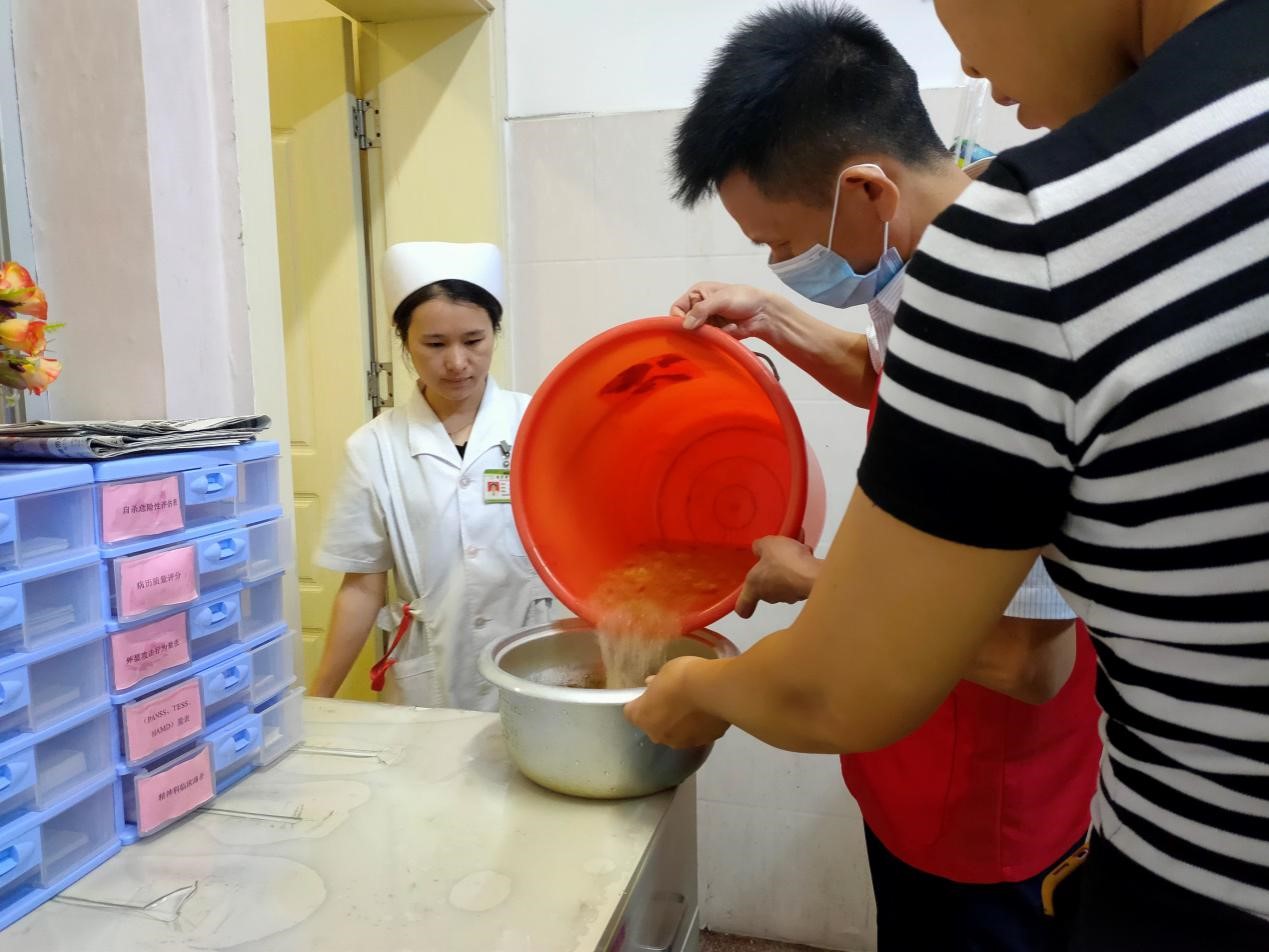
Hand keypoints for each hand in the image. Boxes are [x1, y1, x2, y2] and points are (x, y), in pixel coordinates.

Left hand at [624, 656, 729, 748]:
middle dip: (661, 715)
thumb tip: (653, 685)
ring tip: (695, 706)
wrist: (713, 690)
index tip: (651, 693)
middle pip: (654, 726)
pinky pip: (697, 734)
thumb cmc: (682, 677)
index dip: (640, 702)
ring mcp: (681, 742)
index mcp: (643, 717)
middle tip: (675, 699)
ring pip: (676, 733)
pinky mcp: (703, 742)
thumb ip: (657, 683)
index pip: (632, 712)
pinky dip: (699, 726)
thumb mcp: (665, 671)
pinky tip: (707, 712)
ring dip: (681, 723)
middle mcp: (658, 735)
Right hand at [669, 282, 791, 345]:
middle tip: (705, 330)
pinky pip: (707, 341)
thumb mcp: (721, 299)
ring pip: (694, 335)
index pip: (676, 308)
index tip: (685, 327)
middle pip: (684, 324)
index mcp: (696, 294)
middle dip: (693, 329)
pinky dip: (715, 339)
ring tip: (720, 330)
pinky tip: (727, 332)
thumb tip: (685, 325)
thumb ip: (702, 310)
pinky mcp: (714, 334)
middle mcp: (698, 309)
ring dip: (706, 335)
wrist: (764, 313)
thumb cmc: (744, 298)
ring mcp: (706, 323)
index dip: (677, 318)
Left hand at [736, 536, 821, 618]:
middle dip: (771, 577)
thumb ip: (759, 547)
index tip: (747, 606)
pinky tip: (806, 559)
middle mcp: (770, 596)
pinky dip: (802, 572)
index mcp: (754, 587)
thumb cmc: (783, 561)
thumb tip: (758, 549)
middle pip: (766, 592)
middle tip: (775, 562)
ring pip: (784, 586)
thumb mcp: (767, 545)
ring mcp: (788, 597)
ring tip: (794, 556)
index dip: (744, 606)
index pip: (743, 606)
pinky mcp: (805, 595)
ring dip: (788, 573)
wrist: (812, 573)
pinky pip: (799, 582)